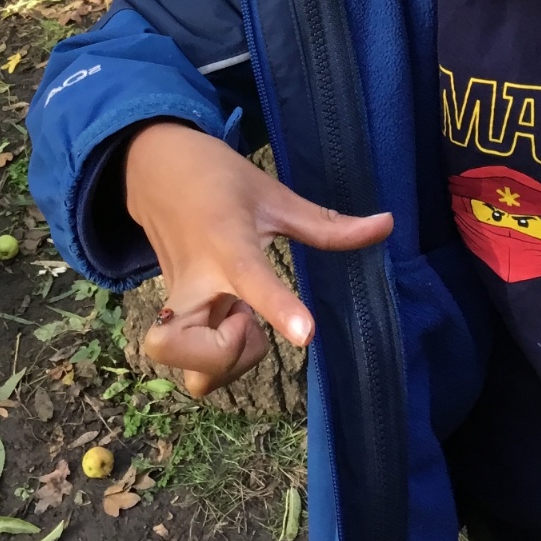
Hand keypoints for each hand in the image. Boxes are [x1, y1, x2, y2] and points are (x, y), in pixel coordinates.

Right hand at [126, 121, 392, 397]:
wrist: (154, 170)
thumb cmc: (217, 179)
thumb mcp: (273, 194)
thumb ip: (326, 224)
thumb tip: (386, 225)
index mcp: (226, 243)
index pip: (250, 279)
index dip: (278, 308)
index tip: (306, 335)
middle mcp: (195, 283)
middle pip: (185, 350)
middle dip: (227, 355)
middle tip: (247, 321)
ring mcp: (179, 305)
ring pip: (189, 371)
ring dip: (223, 364)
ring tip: (240, 323)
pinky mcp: (174, 317)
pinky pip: (192, 364)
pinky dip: (216, 361)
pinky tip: (230, 325)